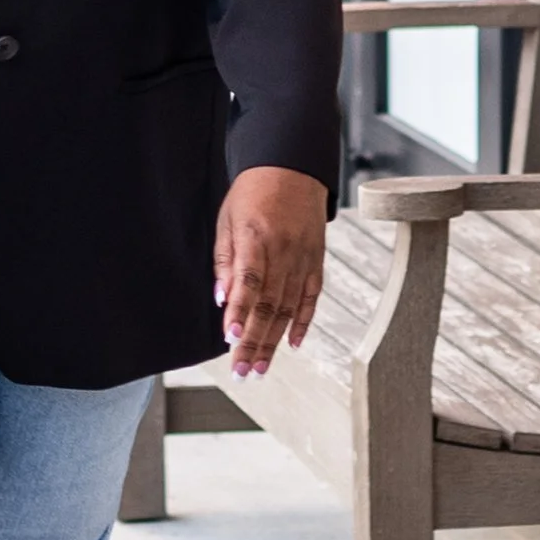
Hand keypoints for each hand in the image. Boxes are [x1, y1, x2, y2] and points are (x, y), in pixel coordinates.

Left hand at [212, 165, 328, 378]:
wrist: (292, 168)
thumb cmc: (253, 194)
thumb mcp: (228, 220)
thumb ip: (225, 261)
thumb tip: (222, 299)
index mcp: (258, 237)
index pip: (249, 280)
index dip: (240, 311)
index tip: (231, 338)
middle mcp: (285, 250)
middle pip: (269, 303)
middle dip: (254, 341)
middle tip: (242, 370)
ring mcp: (304, 257)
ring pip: (289, 308)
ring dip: (273, 341)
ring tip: (260, 368)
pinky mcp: (316, 261)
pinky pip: (312, 297)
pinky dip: (303, 323)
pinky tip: (291, 344)